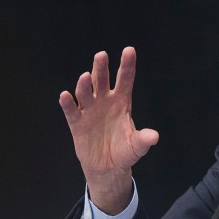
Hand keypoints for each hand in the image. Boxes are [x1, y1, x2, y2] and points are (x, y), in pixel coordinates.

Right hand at [58, 47, 159, 213]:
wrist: (108, 168)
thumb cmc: (125, 152)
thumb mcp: (137, 147)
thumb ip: (144, 140)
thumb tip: (154, 137)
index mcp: (122, 103)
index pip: (125, 80)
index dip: (127, 65)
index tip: (129, 50)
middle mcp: (105, 102)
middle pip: (102, 81)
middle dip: (101, 68)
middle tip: (102, 55)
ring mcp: (90, 111)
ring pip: (86, 92)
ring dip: (85, 85)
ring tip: (86, 76)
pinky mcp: (77, 123)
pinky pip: (72, 111)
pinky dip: (68, 104)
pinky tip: (65, 96)